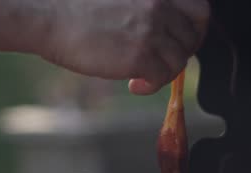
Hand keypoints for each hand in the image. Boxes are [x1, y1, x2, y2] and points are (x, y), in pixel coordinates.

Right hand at [41, 0, 208, 93]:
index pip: (200, 11)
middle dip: (181, 54)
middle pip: (192, 38)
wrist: (51, 19)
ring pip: (179, 61)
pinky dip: (151, 86)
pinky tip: (133, 86)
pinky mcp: (139, 55)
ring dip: (163, 73)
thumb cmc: (76, 8)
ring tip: (141, 77)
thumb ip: (145, 7)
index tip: (182, 42)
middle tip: (163, 63)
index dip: (195, 31)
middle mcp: (160, 6)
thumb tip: (161, 32)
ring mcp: (151, 30)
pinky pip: (162, 78)